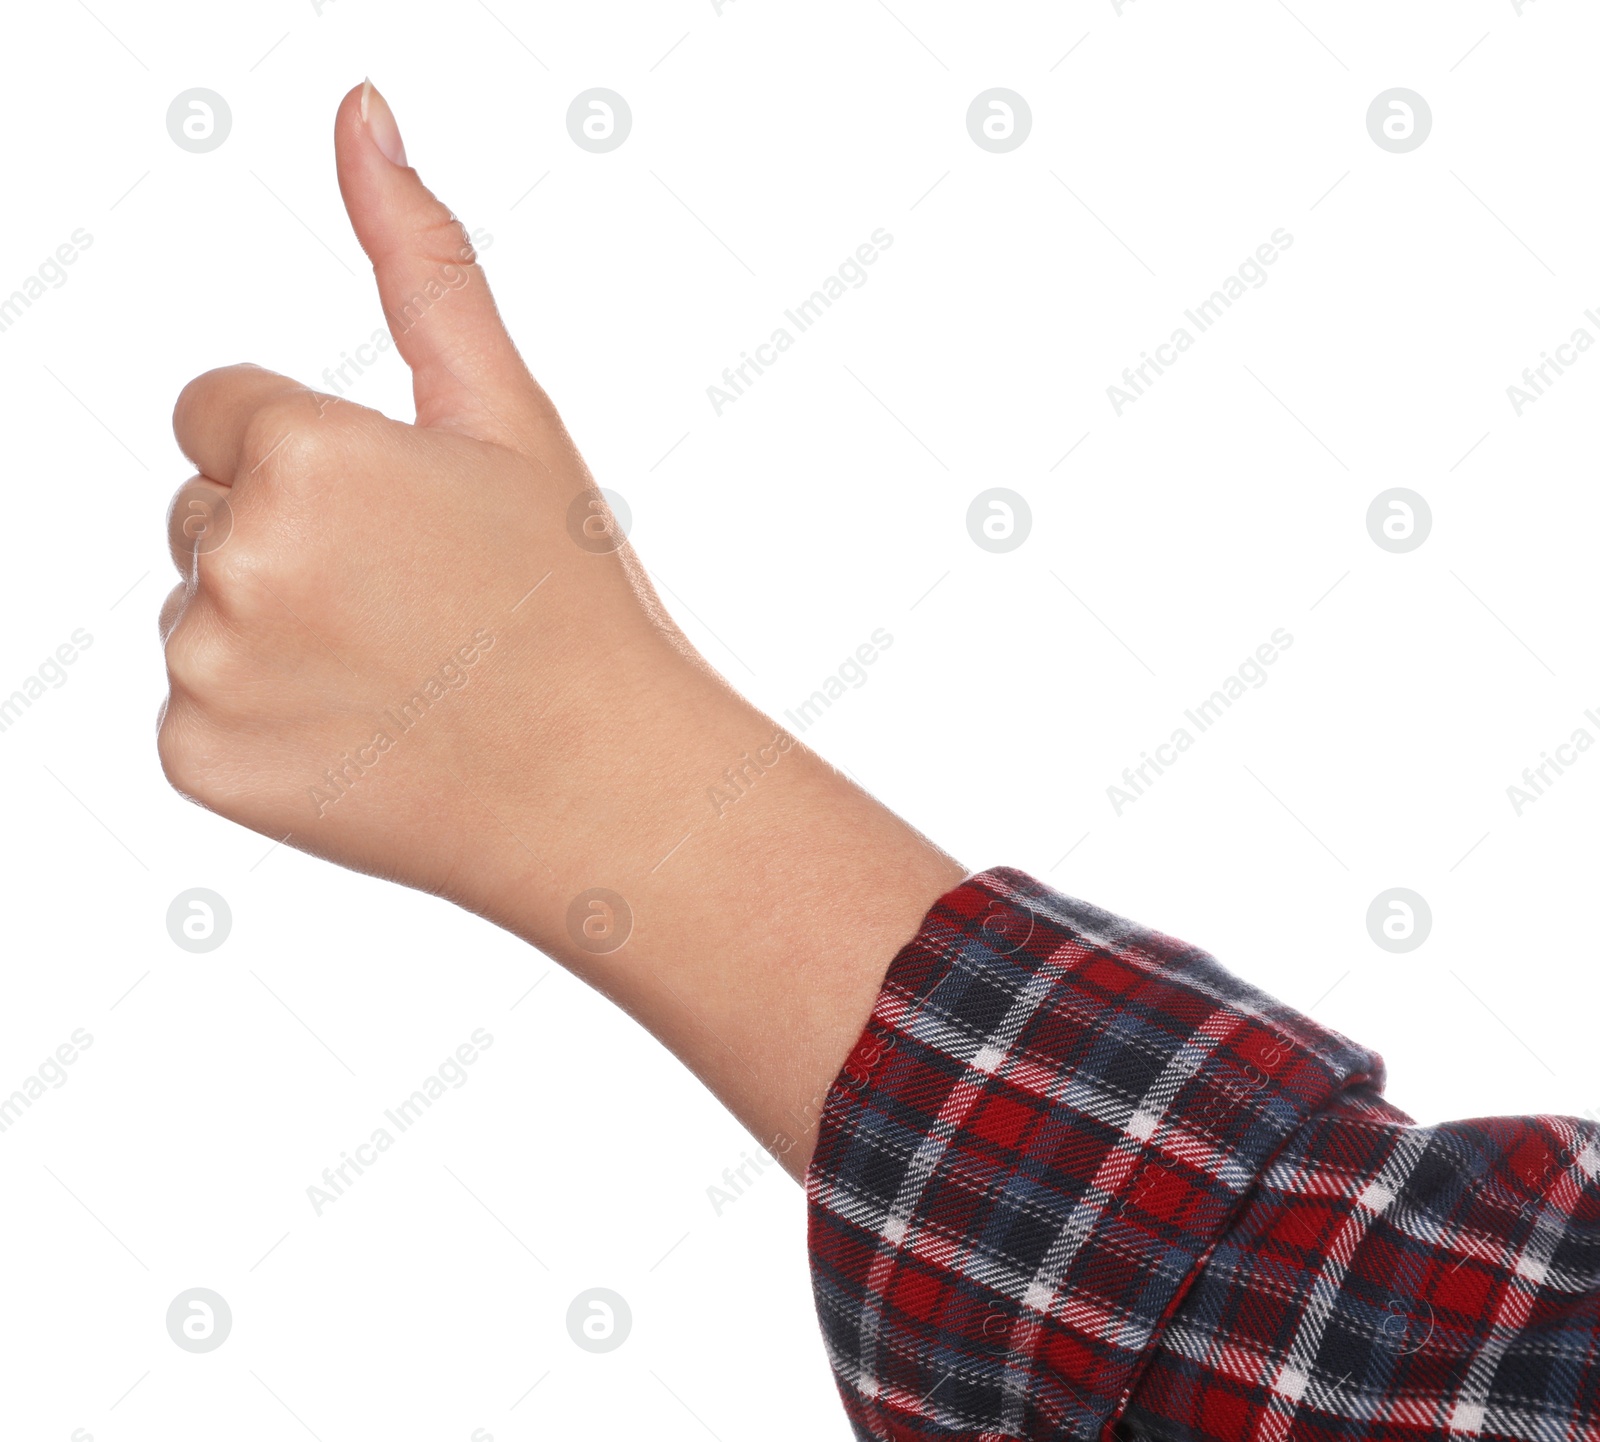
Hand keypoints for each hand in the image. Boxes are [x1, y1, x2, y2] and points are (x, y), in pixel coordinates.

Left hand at [158, 81, 963, 1169]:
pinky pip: (194, 710)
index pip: (222, 414)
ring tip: (398, 677)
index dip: (320, 464)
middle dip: (293, 545)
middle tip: (418, 610)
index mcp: (300, 449)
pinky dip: (261, 724)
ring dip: (274, 632)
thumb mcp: (507, 418)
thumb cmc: (573, 603)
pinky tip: (362, 738)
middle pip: (205, 511)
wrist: (609, 791)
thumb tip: (361, 114)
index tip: (404, 526)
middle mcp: (232, 553)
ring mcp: (207, 666)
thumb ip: (421, 261)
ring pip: (198, 609)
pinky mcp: (197, 759)